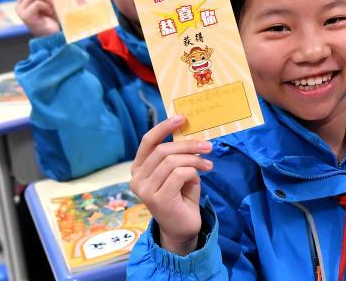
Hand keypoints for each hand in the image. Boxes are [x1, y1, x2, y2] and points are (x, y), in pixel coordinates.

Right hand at [15, 0, 59, 36]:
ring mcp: (21, 11)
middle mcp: (20, 5)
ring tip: (52, 6)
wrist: (53, 34)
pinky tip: (50, 12)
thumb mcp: (49, 2)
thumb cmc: (52, 18)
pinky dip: (46, 6)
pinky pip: (37, 4)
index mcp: (24, 1)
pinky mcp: (25, 17)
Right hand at [130, 116, 212, 255]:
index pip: (148, 141)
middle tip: (208, 146)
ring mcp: (145, 190)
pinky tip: (199, 178)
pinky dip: (192, 172)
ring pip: (172, 161)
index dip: (164, 127)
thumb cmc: (181, 196)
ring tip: (208, 165)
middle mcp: (137, 179)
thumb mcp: (179, 170)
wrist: (183, 227)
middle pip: (163, 150)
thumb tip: (189, 131)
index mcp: (139, 168)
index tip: (182, 118)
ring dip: (195, 160)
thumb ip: (178, 154)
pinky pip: (179, 174)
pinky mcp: (158, 200)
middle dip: (188, 145)